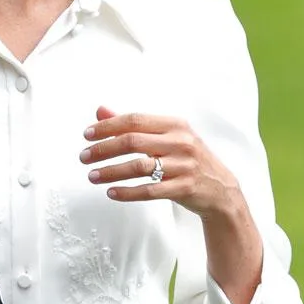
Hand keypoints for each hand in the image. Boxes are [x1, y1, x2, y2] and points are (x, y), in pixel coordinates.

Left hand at [80, 105, 244, 219]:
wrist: (221, 189)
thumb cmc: (187, 158)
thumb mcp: (166, 136)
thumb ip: (133, 124)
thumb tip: (100, 111)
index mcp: (175, 124)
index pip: (134, 120)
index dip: (107, 127)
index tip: (87, 135)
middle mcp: (181, 142)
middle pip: (132, 141)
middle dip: (103, 149)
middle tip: (83, 157)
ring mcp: (184, 165)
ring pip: (138, 167)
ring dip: (110, 172)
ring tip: (92, 176)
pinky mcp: (184, 188)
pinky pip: (150, 191)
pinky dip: (127, 192)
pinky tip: (111, 192)